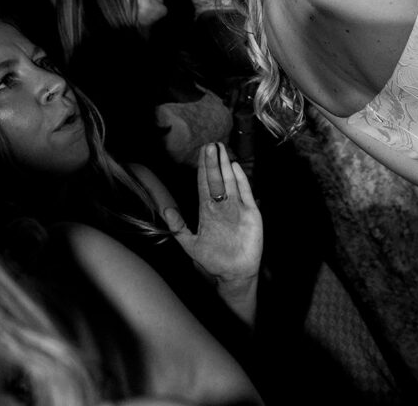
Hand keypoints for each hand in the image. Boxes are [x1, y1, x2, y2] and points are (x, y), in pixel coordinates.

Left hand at [162, 143, 262, 295]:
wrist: (235, 273)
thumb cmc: (214, 259)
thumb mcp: (191, 245)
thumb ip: (179, 228)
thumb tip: (166, 210)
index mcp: (208, 210)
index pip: (204, 185)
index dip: (202, 169)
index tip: (200, 153)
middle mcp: (222, 205)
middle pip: (217, 180)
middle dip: (213, 163)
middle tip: (210, 145)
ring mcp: (237, 207)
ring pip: (230, 182)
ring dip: (225, 167)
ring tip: (222, 150)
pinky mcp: (251, 212)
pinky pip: (246, 193)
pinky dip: (241, 180)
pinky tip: (236, 168)